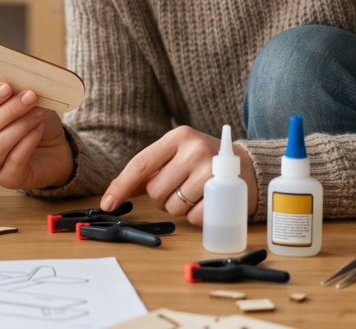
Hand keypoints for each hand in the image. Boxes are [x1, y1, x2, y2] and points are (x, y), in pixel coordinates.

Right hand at [0, 82, 74, 189]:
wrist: (53, 151)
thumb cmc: (34, 123)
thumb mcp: (25, 105)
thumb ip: (16, 95)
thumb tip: (19, 83)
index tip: (7, 86)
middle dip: (9, 110)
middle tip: (30, 97)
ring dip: (21, 126)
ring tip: (38, 113)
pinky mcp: (6, 180)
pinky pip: (14, 159)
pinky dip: (29, 141)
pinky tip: (39, 129)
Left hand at [101, 125, 257, 224]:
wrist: (247, 166)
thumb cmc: (203, 162)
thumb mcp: (177, 156)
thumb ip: (148, 171)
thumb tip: (115, 193)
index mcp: (178, 137)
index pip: (140, 164)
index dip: (121, 186)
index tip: (108, 204)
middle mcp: (194, 150)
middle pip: (155, 191)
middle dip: (162, 197)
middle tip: (179, 188)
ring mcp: (210, 171)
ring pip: (172, 207)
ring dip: (179, 208)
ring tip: (195, 193)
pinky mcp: (224, 193)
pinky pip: (193, 218)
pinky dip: (195, 216)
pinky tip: (206, 202)